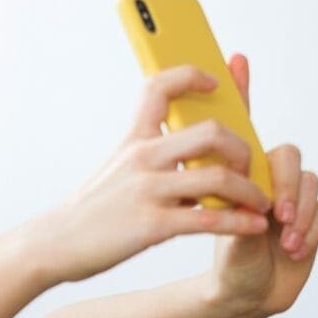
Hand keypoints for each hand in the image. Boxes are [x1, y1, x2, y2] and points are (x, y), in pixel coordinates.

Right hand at [29, 64, 272, 286]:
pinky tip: (253, 226)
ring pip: (219, 177)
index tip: (216, 81)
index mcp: (134, 139)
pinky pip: (210, 219)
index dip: (192, 75)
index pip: (160, 86)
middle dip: (243, 150)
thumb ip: (154, 157)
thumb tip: (199, 157)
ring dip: (251, 191)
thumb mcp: (117, 169)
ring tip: (260, 203)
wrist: (57, 243)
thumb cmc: (92, 209)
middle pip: (211, 132)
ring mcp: (148, 190)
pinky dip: (240, 223)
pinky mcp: (152, 225)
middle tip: (251, 168)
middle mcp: (142, 158)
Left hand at [204, 53, 317, 317]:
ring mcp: (291, 196)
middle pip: (286, 154)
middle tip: (274, 208)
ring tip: (283, 233)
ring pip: (309, 182)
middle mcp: (265, 178)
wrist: (236, 294)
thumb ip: (210, 191)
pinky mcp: (312, 219)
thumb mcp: (206, 221)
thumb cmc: (226, 258)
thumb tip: (202, 163)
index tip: (233, 59)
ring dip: (298, 210)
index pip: (238, 124)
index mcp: (235, 172)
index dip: (239, 90)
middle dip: (285, 181)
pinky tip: (294, 248)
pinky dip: (310, 230)